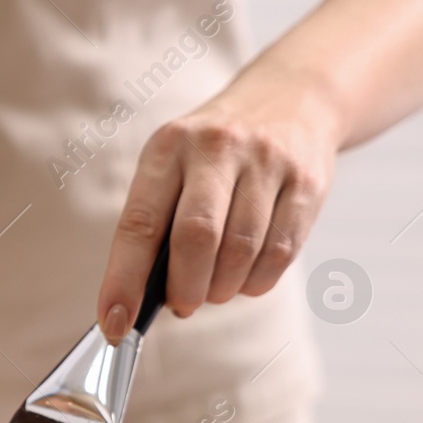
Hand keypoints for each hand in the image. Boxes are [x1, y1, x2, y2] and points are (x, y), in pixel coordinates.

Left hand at [95, 72, 341, 342]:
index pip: (139, 224)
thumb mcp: (173, 166)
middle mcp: (217, 147)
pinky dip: (257, 281)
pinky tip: (245, 278)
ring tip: (214, 289)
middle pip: (197, 238)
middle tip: (182, 305)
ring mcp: (267, 161)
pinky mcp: (308, 181)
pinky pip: (280, 253)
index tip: (115, 323)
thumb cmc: (212, 154)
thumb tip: (137, 301)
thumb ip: (156, 224)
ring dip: (222, 288)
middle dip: (185, 288)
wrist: (291, 99)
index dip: (124, 281)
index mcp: (168, 147)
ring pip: (242, 251)